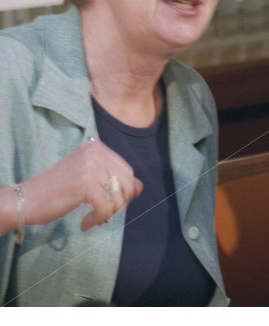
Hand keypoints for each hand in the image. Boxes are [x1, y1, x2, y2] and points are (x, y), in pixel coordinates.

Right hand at [17, 137, 141, 232]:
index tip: (107, 201)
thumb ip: (113, 178)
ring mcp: (91, 167)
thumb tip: (140, 186)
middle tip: (100, 212)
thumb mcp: (87, 176)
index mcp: (97, 147)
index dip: (122, 191)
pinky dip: (98, 219)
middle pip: (127, 183)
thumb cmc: (56, 190)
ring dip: (108, 213)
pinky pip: (107, 208)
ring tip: (92, 218)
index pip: (126, 171)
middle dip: (118, 202)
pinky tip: (85, 223)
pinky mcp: (85, 185)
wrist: (25, 200)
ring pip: (119, 197)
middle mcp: (96, 153)